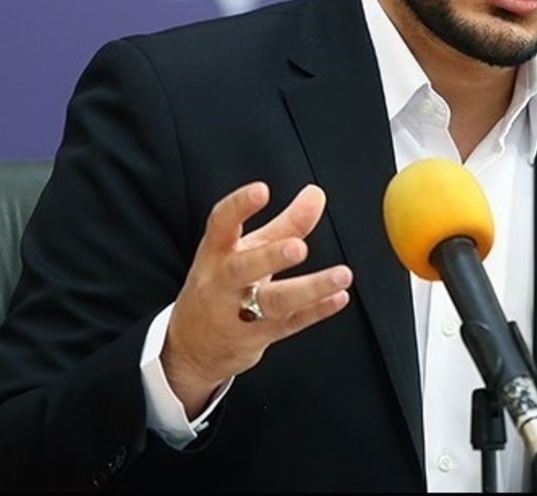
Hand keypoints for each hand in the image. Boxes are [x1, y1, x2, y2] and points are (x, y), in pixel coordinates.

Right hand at [161, 181, 353, 416]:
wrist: (193, 346)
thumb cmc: (223, 285)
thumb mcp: (246, 250)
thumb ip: (285, 223)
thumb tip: (316, 194)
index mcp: (216, 253)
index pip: (221, 225)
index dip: (238, 206)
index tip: (261, 190)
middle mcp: (223, 283)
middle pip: (243, 269)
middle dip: (270, 257)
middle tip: (298, 247)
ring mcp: (239, 314)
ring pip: (274, 302)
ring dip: (310, 289)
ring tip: (342, 275)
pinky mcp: (259, 336)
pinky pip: (291, 324)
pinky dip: (317, 311)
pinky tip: (339, 297)